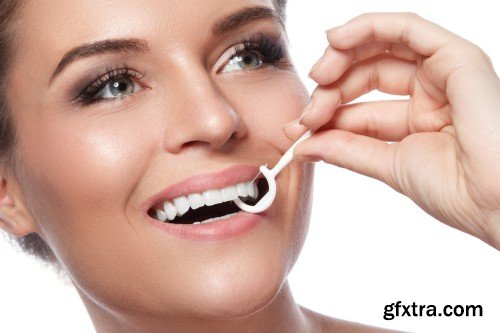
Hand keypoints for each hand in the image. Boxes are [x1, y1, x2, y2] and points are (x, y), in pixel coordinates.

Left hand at [283, 13, 499, 248]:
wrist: (496, 203)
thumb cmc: (457, 191)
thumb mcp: (387, 164)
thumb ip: (345, 149)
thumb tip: (302, 144)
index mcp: (418, 119)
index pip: (361, 105)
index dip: (327, 112)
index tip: (299, 128)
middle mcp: (430, 93)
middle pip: (367, 73)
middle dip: (331, 86)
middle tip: (309, 110)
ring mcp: (444, 73)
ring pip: (383, 46)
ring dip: (343, 54)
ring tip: (319, 73)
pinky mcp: (457, 57)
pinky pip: (408, 28)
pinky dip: (369, 27)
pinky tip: (337, 38)